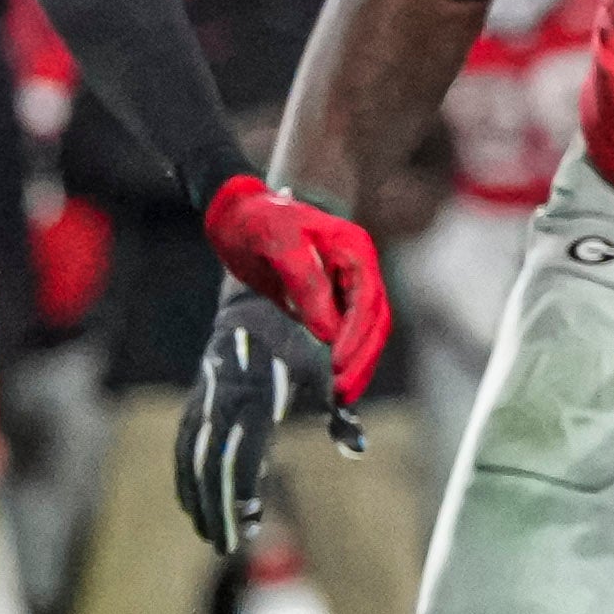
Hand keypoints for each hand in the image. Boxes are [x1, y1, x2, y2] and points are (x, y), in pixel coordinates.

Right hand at [177, 290, 360, 555]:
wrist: (254, 301)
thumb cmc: (299, 340)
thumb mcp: (324, 371)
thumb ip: (338, 413)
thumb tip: (357, 448)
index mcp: (257, 398)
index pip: (243, 457)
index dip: (242, 494)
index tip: (250, 525)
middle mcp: (224, 402)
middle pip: (211, 467)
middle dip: (216, 510)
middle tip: (225, 547)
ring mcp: (205, 401)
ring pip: (191, 459)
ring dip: (197, 500)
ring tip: (207, 534)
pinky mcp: (195, 400)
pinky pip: (183, 445)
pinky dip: (184, 478)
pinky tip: (189, 503)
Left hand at [202, 173, 391, 400]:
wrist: (238, 217)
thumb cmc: (258, 223)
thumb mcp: (279, 246)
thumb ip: (306, 284)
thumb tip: (329, 333)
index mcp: (354, 249)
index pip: (367, 301)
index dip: (356, 337)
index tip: (338, 366)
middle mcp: (359, 268)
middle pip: (375, 321)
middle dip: (361, 359)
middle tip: (342, 392)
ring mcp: (348, 286)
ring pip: (367, 332)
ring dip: (358, 365)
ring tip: (341, 397)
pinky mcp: (333, 302)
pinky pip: (349, 334)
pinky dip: (347, 359)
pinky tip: (337, 384)